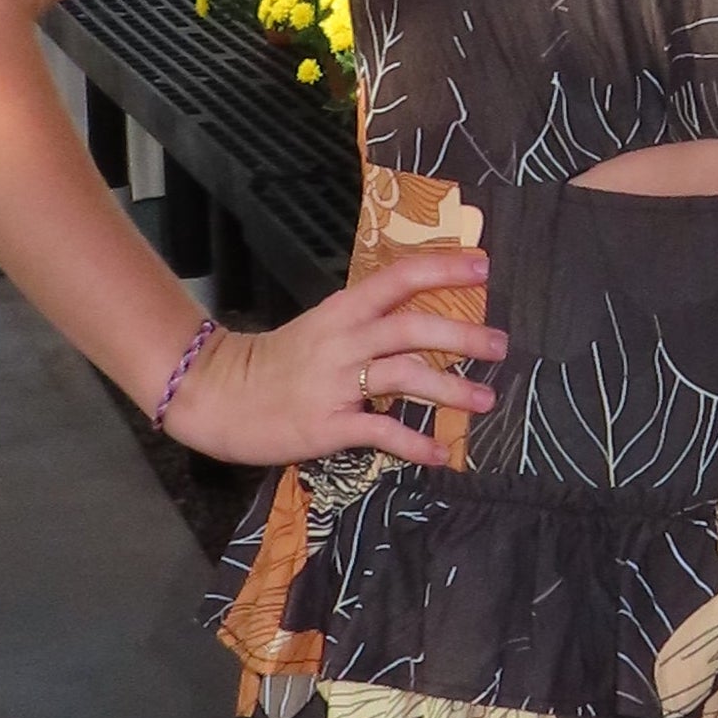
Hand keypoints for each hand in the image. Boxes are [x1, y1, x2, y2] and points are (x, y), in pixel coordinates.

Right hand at [162, 250, 504, 469]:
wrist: (217, 393)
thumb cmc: (275, 361)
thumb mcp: (322, 328)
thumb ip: (366, 324)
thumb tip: (419, 324)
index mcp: (343, 311)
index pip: (398, 278)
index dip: (442, 268)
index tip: (483, 264)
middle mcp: (344, 340)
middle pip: (411, 327)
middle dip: (462, 334)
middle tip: (501, 343)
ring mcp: (336, 382)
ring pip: (404, 376)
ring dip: (450, 388)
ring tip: (485, 400)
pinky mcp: (327, 424)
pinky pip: (380, 431)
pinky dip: (414, 443)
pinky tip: (440, 454)